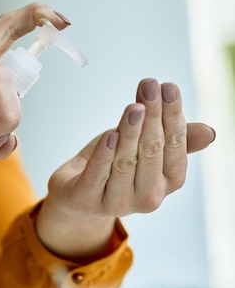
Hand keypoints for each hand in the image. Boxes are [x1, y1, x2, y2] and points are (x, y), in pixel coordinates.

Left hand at [36, 78, 215, 260]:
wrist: (77, 191)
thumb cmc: (115, 162)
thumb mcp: (144, 147)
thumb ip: (174, 138)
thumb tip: (211, 133)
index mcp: (169, 182)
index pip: (175, 145)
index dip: (172, 115)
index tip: (168, 86)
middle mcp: (148, 197)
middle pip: (152, 150)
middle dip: (152, 116)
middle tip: (149, 85)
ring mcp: (118, 202)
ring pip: (126, 162)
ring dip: (130, 131)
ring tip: (133, 105)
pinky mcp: (88, 201)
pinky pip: (98, 175)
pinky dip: (105, 154)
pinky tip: (110, 134)